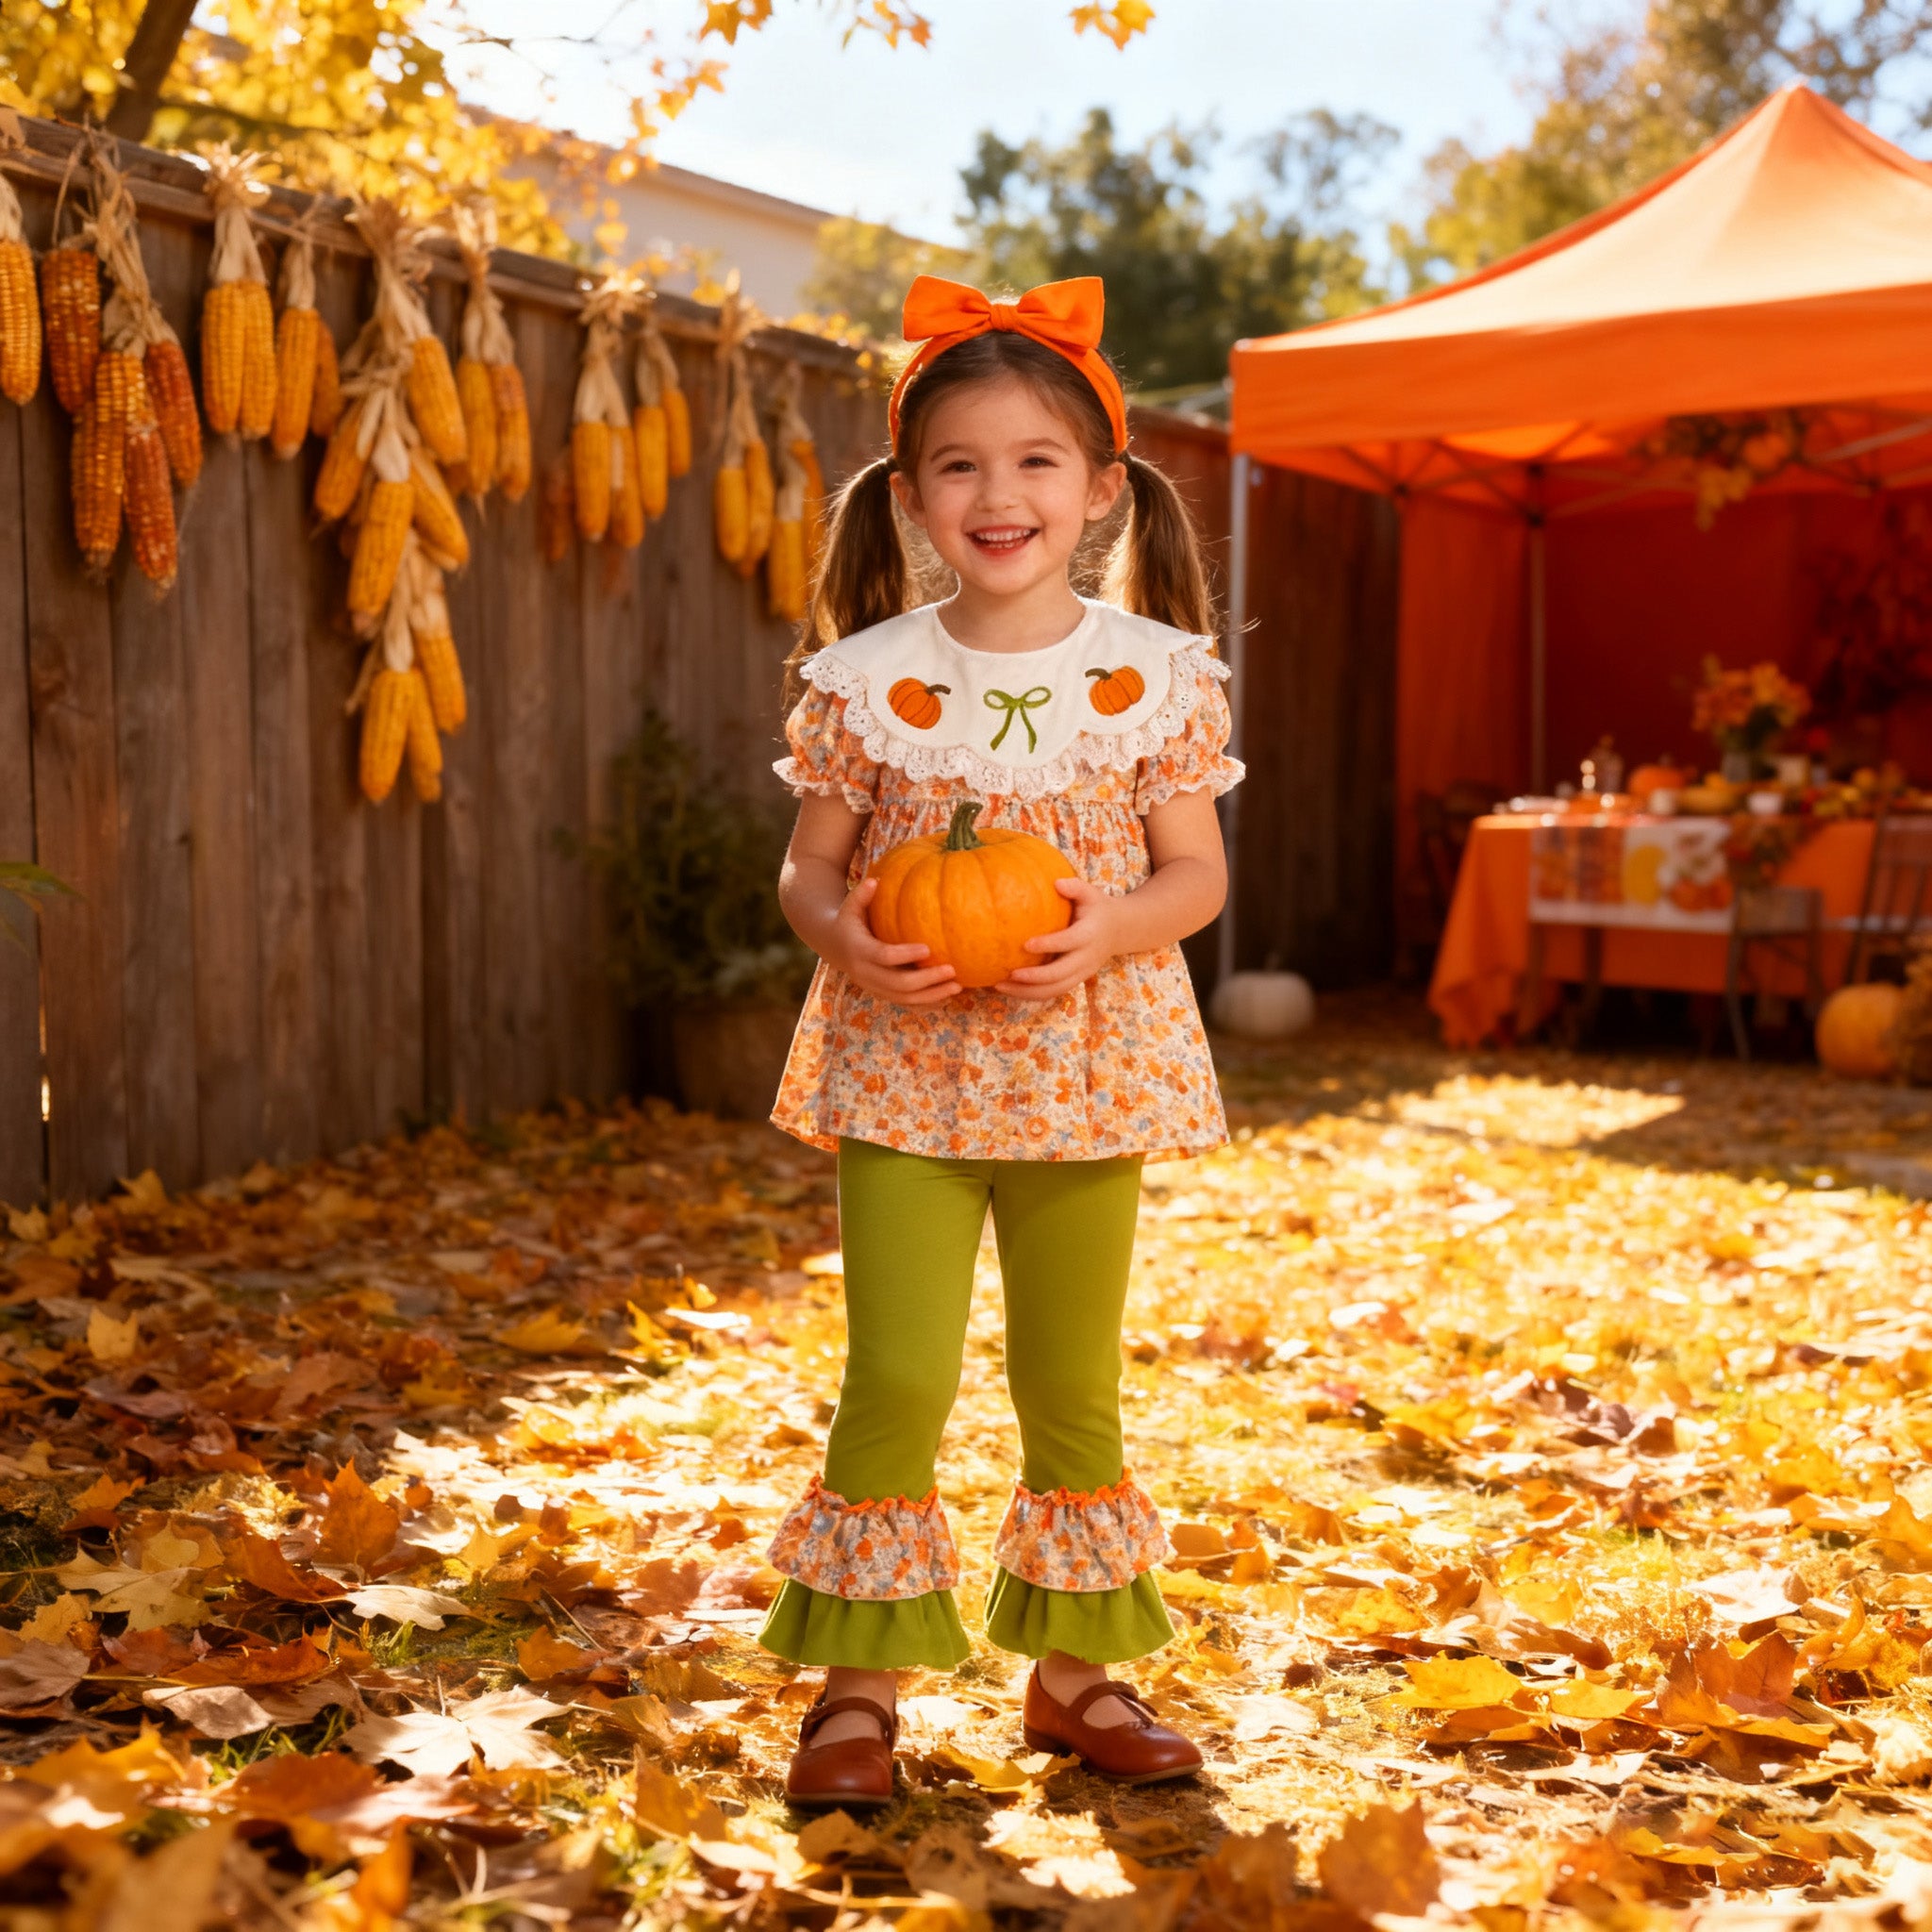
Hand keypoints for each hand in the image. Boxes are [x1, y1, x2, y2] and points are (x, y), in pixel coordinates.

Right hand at [828, 877, 961, 1005]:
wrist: (833, 947)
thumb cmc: (848, 920)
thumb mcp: (850, 906)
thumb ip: (861, 894)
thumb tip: (874, 881)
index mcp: (859, 951)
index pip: (884, 956)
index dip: (906, 954)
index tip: (928, 948)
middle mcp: (866, 974)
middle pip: (899, 984)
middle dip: (927, 980)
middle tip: (951, 970)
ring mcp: (874, 987)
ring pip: (905, 998)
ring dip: (932, 995)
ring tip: (957, 987)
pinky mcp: (881, 994)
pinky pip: (905, 1003)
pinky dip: (927, 1003)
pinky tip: (947, 997)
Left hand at [996, 876, 1121, 1000]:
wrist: (1121, 930)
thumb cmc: (1098, 908)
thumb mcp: (1091, 893)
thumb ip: (1075, 887)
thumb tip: (1056, 883)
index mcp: (1089, 935)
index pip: (1068, 942)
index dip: (1048, 945)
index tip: (1026, 944)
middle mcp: (1086, 958)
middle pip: (1060, 975)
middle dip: (1034, 978)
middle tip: (1010, 974)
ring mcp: (1082, 973)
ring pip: (1055, 989)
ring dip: (1028, 992)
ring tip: (1001, 987)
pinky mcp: (1076, 981)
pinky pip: (1053, 992)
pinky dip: (1031, 994)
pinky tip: (1010, 989)